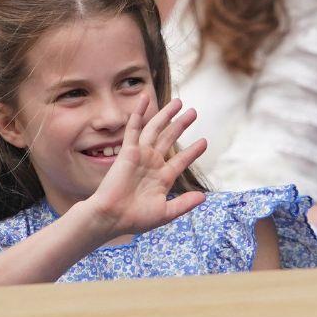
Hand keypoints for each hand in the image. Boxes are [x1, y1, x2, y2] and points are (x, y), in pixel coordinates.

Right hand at [86, 96, 206, 237]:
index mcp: (162, 177)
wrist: (112, 217)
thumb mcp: (166, 212)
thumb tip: (204, 197)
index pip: (181, 160)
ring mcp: (141, 155)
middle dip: (181, 125)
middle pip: (169, 138)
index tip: (204, 141)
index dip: (193, 151)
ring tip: (180, 102)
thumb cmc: (136, 218)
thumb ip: (184, 204)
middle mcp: (152, 163)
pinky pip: (134, 128)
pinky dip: (139, 112)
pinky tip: (144, 98)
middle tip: (194, 112)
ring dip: (166, 115)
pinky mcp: (127, 151)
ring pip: (156, 129)